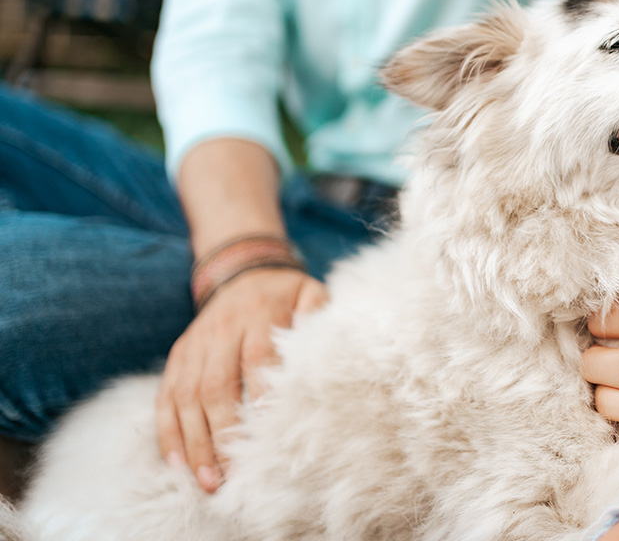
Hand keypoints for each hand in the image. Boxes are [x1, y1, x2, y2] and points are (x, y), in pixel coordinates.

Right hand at [155, 268, 327, 491]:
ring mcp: (194, 344)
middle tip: (231, 476)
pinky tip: (176, 463)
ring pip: (185, 397)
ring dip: (194, 443)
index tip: (266, 439)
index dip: (258, 399)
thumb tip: (320, 351)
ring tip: (206, 482)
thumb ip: (317, 316)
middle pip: (215, 386)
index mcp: (257, 313)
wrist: (243, 269)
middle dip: (221, 435)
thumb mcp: (309, 292)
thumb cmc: (286, 293)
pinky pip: (165, 397)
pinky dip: (168, 432)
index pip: (256, 359)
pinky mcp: (178, 356)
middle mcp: (220, 330)